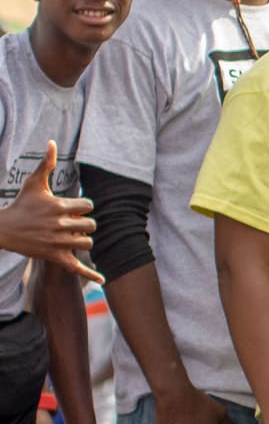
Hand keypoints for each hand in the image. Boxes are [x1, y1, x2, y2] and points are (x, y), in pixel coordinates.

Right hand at [0, 145, 101, 283]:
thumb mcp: (34, 183)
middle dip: (84, 224)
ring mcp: (58, 243)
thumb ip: (46, 163)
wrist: (4, 228)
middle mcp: (60, 225)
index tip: (74, 208)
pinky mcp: (54, 257)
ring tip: (71, 236)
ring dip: (83, 240)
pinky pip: (76, 268)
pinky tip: (103, 280)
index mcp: (59, 206)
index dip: (84, 207)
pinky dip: (90, 275)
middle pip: (91, 225)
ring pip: (87, 243)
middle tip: (72, 223)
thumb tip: (52, 142)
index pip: (89, 206)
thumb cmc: (22, 204)